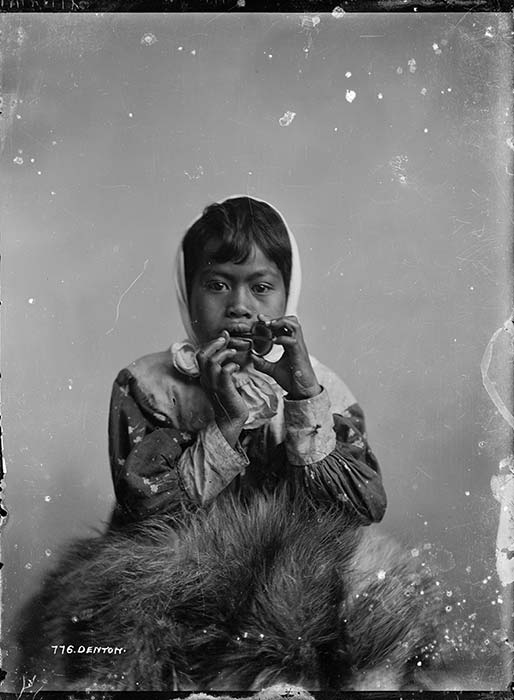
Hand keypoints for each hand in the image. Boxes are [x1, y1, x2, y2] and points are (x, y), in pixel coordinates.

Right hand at [196, 331, 248, 446]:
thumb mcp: (222, 384)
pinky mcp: (223, 389)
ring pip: (211, 362)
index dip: (210, 345)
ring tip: (233, 352)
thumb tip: (226, 357)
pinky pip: (224, 372)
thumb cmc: (229, 401)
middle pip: (202, 356)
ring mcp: (214, 385)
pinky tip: (237, 368)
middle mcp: (206, 380)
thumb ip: (222, 371)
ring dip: (224, 353)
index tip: (221, 338)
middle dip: (213, 344)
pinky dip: (231, 366)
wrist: (230, 420)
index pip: (200, 356)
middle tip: (225, 340)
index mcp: (205, 378)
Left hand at [251, 314, 321, 399]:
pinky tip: (274, 341)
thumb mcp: (273, 370)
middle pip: (291, 321)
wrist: (303, 391)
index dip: (272, 320)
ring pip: (295, 325)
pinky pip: (293, 341)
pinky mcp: (299, 354)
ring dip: (281, 322)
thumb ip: (262, 363)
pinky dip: (283, 338)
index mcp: (290, 344)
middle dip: (276, 318)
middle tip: (263, 320)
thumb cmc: (292, 380)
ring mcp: (299, 347)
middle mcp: (296, 343)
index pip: (282, 327)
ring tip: (269, 325)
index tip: (259, 318)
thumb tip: (251, 356)